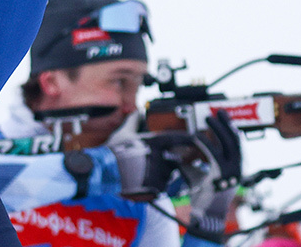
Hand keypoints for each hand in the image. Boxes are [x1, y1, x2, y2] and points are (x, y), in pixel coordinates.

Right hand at [109, 113, 241, 230]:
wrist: (103, 171)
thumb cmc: (113, 151)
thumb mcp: (124, 132)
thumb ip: (133, 121)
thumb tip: (137, 111)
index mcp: (156, 143)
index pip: (182, 140)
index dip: (192, 140)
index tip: (198, 141)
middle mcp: (161, 158)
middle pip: (179, 160)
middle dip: (179, 163)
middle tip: (177, 165)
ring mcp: (159, 174)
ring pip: (172, 176)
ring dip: (168, 176)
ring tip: (156, 177)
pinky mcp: (154, 189)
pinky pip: (163, 188)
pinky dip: (159, 187)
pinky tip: (149, 186)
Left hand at [179, 112, 242, 242]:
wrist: (207, 215)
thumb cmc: (208, 195)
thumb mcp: (214, 175)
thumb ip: (212, 160)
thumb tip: (205, 140)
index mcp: (240, 168)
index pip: (239, 143)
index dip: (232, 127)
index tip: (225, 116)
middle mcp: (239, 169)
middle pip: (236, 140)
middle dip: (227, 123)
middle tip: (217, 111)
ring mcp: (231, 172)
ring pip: (228, 144)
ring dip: (217, 128)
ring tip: (208, 118)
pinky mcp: (220, 175)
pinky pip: (213, 154)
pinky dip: (205, 142)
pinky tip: (196, 135)